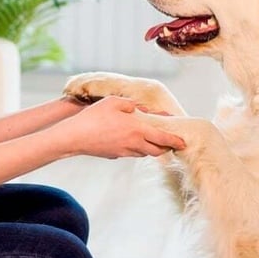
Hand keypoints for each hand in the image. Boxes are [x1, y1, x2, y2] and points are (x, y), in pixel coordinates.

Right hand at [54, 96, 184, 158]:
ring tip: (153, 140)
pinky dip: (138, 148)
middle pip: (156, 150)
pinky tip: (132, 140)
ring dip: (152, 148)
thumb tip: (141, 109)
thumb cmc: (94, 117)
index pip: (162, 138)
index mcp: (137, 129)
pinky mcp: (115, 155)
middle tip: (170, 142)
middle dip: (166, 147)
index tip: (183, 143)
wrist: (75, 137)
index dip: (175, 141)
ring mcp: (124, 151)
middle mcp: (133, 143)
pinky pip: (131, 153)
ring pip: (144, 152)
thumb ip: (131, 104)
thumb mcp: (113, 102)